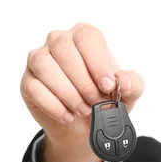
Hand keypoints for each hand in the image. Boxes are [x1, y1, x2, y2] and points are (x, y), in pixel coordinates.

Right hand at [20, 23, 143, 144]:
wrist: (85, 125)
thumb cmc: (106, 99)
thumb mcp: (128, 94)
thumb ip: (132, 83)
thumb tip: (123, 81)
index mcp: (85, 36)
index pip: (88, 38)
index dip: (97, 62)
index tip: (108, 86)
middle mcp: (59, 41)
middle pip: (65, 51)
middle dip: (83, 82)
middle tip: (96, 102)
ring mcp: (39, 59)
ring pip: (45, 66)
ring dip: (67, 93)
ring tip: (83, 110)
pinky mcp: (28, 81)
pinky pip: (34, 88)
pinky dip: (53, 105)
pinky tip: (68, 116)